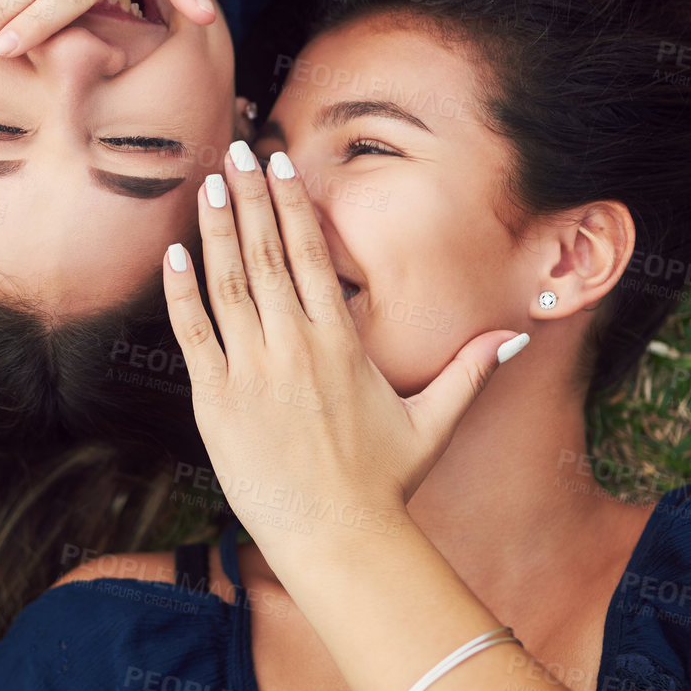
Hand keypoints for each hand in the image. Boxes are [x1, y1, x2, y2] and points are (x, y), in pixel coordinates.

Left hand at [162, 143, 526, 563]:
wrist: (337, 539)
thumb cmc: (384, 483)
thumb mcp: (434, 421)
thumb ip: (471, 370)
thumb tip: (516, 335)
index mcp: (341, 342)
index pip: (312, 254)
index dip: (292, 204)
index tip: (279, 164)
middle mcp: (295, 346)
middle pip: (267, 254)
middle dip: (250, 198)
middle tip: (236, 151)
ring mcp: (252, 371)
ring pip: (229, 283)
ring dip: (216, 229)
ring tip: (209, 182)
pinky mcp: (217, 401)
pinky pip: (193, 334)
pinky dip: (181, 291)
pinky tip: (174, 253)